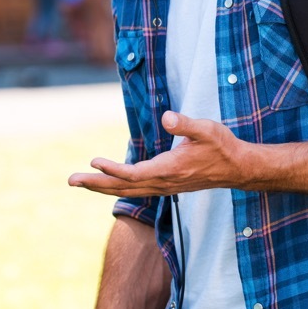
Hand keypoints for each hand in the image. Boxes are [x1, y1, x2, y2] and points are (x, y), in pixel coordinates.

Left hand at [68, 111, 246, 196]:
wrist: (237, 169)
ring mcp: (163, 187)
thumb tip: (167, 117)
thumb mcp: (207, 130)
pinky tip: (106, 183)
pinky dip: (116, 187)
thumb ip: (186, 124)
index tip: (93, 160)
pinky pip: (134, 190)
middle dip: (95, 184)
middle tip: (70, 180)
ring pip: (126, 191)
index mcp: (170, 170)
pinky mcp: (165, 186)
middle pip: (122, 187)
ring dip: (101, 187)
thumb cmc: (222, 147)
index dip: (112, 169)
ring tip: (79, 182)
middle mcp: (163, 182)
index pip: (134, 174)